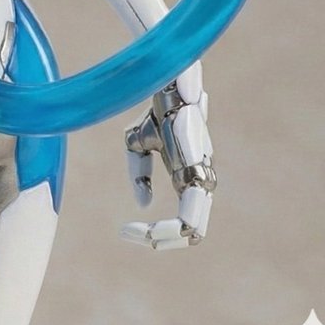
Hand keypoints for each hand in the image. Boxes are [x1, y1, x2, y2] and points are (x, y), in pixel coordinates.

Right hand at [120, 68, 215, 249]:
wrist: (169, 83)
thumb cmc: (156, 110)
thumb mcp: (136, 142)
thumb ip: (139, 173)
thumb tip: (144, 205)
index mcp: (187, 176)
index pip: (183, 220)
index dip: (155, 232)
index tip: (125, 230)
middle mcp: (198, 179)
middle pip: (193, 229)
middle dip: (163, 241)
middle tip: (131, 236)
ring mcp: (200, 175)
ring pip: (194, 227)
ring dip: (165, 238)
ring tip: (142, 236)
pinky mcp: (196, 168)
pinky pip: (188, 214)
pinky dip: (167, 229)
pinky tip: (147, 223)